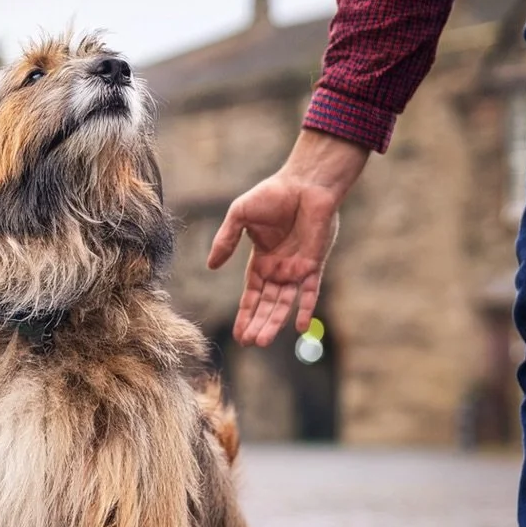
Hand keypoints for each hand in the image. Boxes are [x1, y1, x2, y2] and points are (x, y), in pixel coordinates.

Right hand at [207, 131, 368, 346]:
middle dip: (258, 324)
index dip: (245, 314)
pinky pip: (310, 292)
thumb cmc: (272, 194)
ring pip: (284, 303)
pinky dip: (306, 309)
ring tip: (263, 341)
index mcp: (262, 261)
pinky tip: (299, 327)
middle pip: (267, 304)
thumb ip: (226, 239)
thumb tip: (210, 266)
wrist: (306, 182)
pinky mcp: (315, 264)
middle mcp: (280, 269)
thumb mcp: (240, 215)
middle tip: (250, 344)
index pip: (252, 294)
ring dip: (274, 322)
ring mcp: (298, 268)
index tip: (239, 335)